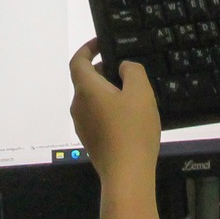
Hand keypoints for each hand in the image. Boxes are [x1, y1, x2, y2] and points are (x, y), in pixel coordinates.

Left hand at [69, 40, 162, 181]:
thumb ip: (132, 71)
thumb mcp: (141, 93)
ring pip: (92, 99)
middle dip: (104, 71)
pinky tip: (130, 118)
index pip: (78, 61)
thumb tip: (122, 68)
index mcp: (86, 89)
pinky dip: (109, 108)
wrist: (127, 175)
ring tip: (134, 95)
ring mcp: (82, 125)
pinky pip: (96, 115)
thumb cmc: (133, 130)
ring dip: (108, 91)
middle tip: (128, 71)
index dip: (88, 48)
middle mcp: (78, 105)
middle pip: (86, 80)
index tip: (102, 43)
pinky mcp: (90, 140)